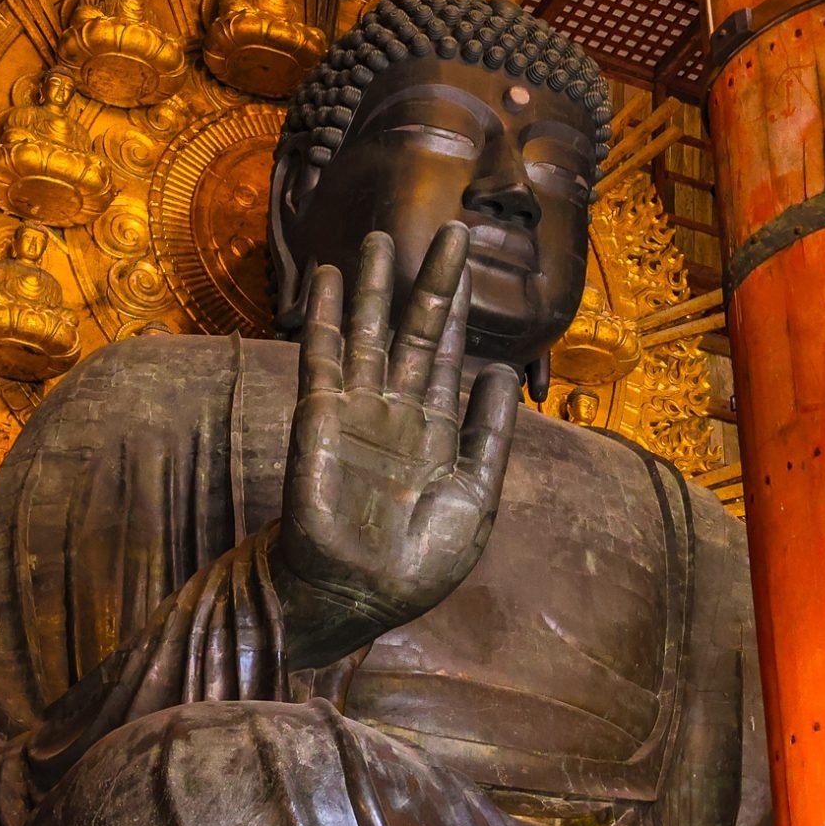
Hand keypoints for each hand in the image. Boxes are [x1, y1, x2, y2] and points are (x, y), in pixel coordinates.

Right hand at [275, 222, 520, 667]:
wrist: (357, 597)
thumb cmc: (417, 563)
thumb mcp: (474, 500)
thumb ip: (488, 436)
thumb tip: (504, 371)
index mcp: (436, 429)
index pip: (451, 353)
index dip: (461, 307)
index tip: (469, 260)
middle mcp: (397, 409)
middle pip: (416, 331)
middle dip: (431, 282)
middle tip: (452, 228)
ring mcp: (357, 410)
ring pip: (367, 333)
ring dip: (371, 287)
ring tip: (378, 239)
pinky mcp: (319, 418)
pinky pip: (322, 357)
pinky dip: (323, 317)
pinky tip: (325, 279)